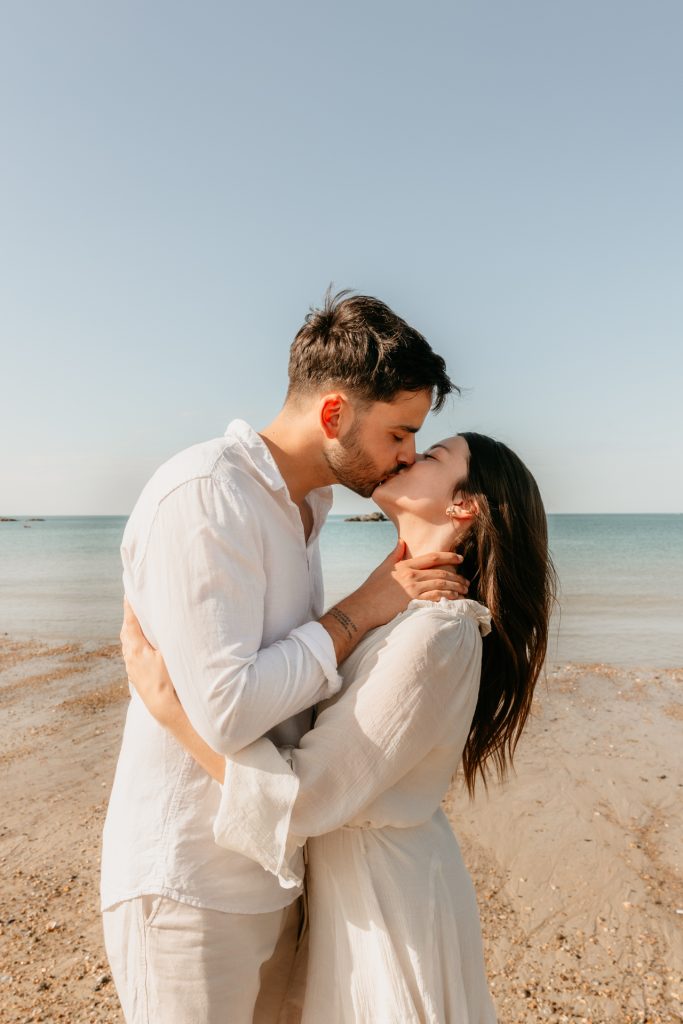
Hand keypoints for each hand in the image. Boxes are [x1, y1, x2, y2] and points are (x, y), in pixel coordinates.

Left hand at [120, 598, 178, 725]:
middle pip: (126, 631)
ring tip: (137, 623)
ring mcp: (131, 668)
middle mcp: (130, 656)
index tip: (129, 592)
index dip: (130, 606)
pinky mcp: (136, 677)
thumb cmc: (169, 680)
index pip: (131, 621)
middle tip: (134, 605)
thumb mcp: (170, 654)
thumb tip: (171, 619)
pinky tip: (142, 647)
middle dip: (130, 617)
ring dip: (131, 631)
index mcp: (136, 647)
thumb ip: (168, 636)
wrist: (164, 707)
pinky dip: (134, 645)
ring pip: (127, 644)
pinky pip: (131, 655)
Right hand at [354, 540, 468, 628]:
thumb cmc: (372, 588)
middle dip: (456, 576)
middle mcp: (412, 575)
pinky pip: (435, 597)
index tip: (460, 559)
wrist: (364, 606)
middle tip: (465, 581)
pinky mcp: (413, 601)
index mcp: (406, 565)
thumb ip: (395, 554)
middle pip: (440, 572)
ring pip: (440, 584)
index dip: (449, 557)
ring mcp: (413, 588)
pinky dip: (447, 597)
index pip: (432, 558)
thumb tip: (402, 541)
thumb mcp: (383, 567)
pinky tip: (454, 599)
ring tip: (463, 590)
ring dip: (455, 587)